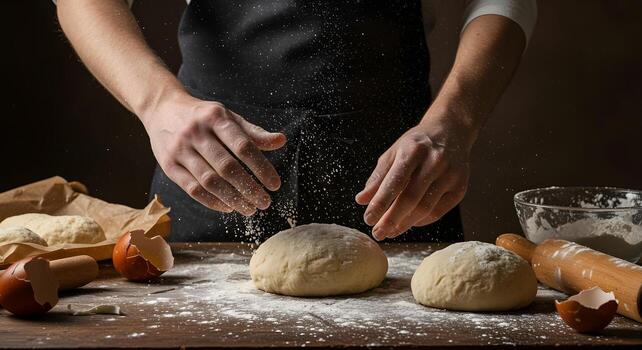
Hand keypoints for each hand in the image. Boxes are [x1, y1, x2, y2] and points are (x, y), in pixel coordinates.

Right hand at [141, 92, 285, 215]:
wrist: (161, 108)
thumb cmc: (203, 116)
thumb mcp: (228, 116)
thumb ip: (253, 132)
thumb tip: (281, 141)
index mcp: (215, 118)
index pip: (243, 146)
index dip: (261, 168)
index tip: (275, 185)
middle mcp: (196, 132)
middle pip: (227, 167)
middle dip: (249, 188)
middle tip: (264, 202)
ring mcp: (180, 150)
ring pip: (209, 181)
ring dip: (232, 199)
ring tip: (249, 209)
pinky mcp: (168, 165)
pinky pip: (192, 189)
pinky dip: (212, 202)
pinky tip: (228, 207)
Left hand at [355, 111, 473, 239]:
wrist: (451, 132)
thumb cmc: (417, 145)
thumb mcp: (394, 153)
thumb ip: (378, 177)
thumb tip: (362, 200)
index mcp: (413, 150)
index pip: (395, 182)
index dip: (380, 203)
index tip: (368, 219)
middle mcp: (434, 162)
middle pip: (411, 198)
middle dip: (391, 219)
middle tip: (378, 233)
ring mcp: (450, 175)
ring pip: (425, 208)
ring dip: (405, 224)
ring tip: (390, 232)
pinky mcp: (460, 188)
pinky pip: (438, 212)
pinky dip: (421, 221)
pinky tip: (408, 223)